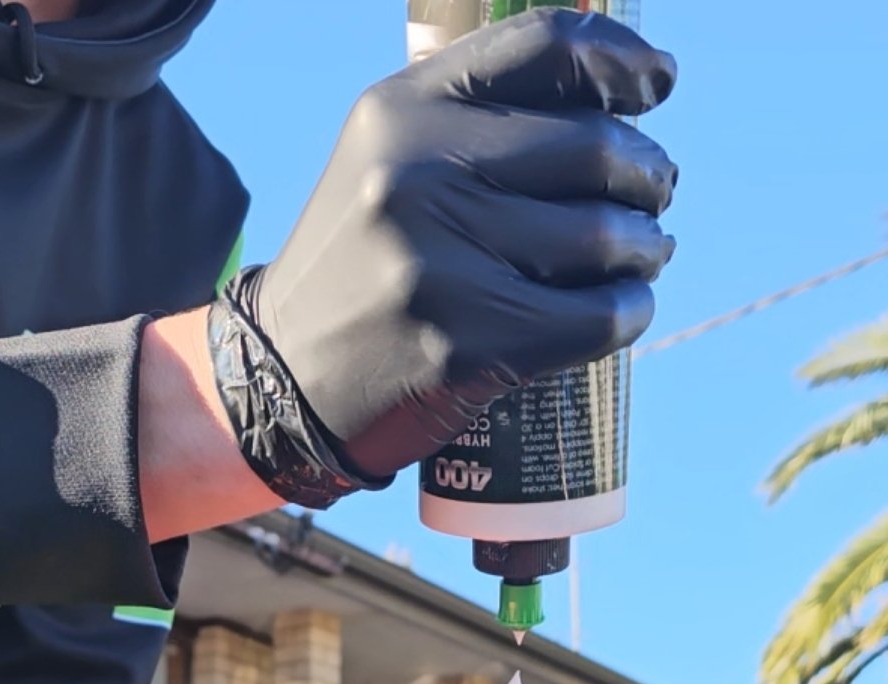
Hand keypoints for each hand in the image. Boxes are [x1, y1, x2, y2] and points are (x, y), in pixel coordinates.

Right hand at [207, 6, 676, 496]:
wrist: (282, 378)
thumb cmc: (359, 265)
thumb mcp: (389, 159)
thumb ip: (476, 117)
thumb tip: (613, 96)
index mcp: (401, 109)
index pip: (545, 48)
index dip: (622, 60)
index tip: (658, 85)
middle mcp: (416, 174)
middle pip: (593, 146)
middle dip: (646, 172)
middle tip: (654, 194)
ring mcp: (438, 263)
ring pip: (602, 236)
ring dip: (644, 247)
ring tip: (642, 253)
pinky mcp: (463, 343)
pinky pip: (593, 318)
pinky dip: (628, 311)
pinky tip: (626, 307)